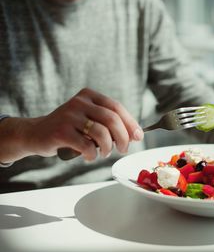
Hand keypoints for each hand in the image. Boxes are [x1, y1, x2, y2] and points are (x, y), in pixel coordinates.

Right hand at [1, 88, 142, 161]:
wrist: (36, 133)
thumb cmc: (70, 129)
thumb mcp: (90, 119)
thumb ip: (110, 123)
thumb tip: (136, 134)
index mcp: (89, 95)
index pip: (117, 107)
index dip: (130, 123)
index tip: (138, 137)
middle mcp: (80, 102)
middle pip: (112, 119)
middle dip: (123, 137)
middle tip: (123, 149)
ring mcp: (69, 115)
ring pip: (101, 133)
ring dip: (107, 148)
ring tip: (104, 153)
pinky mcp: (61, 131)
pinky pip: (86, 146)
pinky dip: (92, 155)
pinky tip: (88, 156)